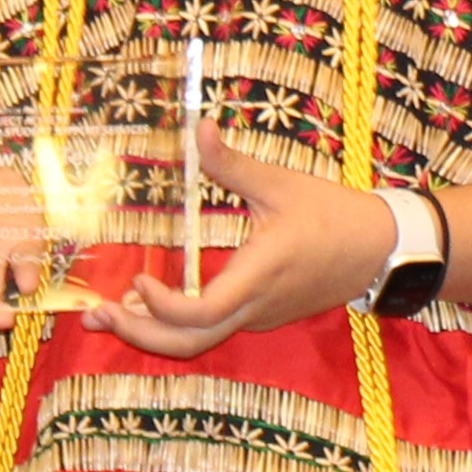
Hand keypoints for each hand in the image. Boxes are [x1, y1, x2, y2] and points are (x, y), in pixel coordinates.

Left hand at [82, 122, 395, 359]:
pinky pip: (214, 330)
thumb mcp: (280, 184)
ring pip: (199, 343)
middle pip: (189, 344)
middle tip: (91, 316)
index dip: (162, 306)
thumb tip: (199, 127)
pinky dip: (176, 324)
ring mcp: (259, 317)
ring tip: (108, 315)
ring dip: (151, 332)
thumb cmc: (333, 214)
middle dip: (136, 335)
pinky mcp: (262, 316)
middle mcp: (255, 307)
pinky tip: (148, 304)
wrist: (381, 250)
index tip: (137, 278)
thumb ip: (232, 164)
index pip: (200, 314)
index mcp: (258, 276)